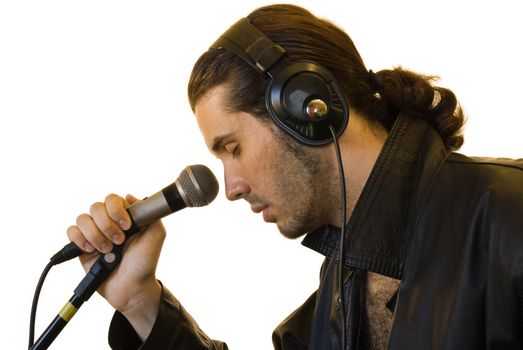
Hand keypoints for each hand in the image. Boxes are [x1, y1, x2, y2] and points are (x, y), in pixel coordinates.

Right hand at [67, 194, 164, 338]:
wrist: (132, 288)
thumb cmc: (144, 263)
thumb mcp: (156, 235)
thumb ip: (150, 213)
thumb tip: (129, 197)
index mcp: (124, 217)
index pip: (112, 199)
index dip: (116, 210)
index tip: (127, 226)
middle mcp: (108, 222)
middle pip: (96, 207)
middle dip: (107, 225)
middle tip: (119, 241)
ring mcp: (94, 234)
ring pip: (82, 219)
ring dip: (95, 235)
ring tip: (107, 250)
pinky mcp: (81, 247)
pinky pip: (71, 232)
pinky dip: (80, 240)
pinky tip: (92, 250)